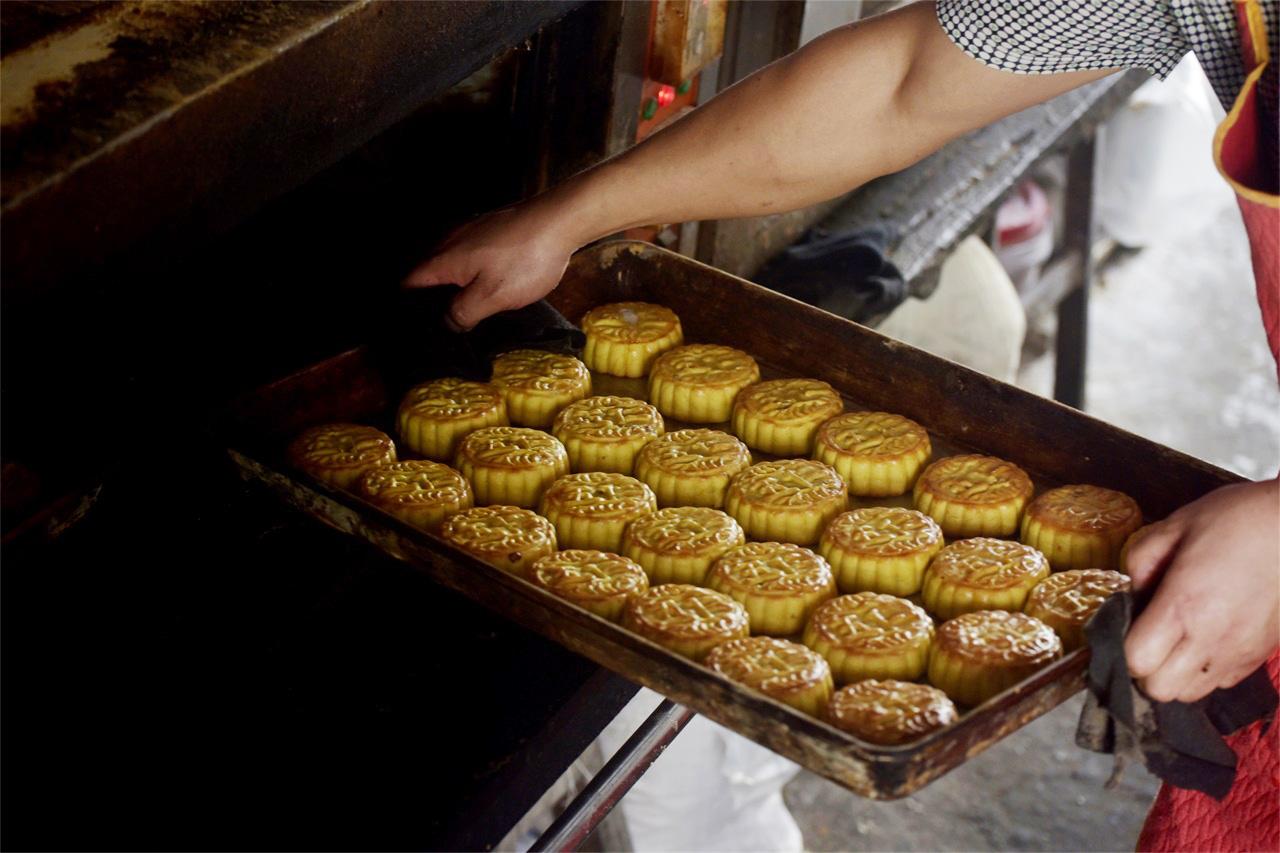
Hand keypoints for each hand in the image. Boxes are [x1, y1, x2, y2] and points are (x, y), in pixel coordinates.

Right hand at [403, 202, 581, 330]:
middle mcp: (451, 241)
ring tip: (465, 309)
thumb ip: (463, 313)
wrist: (560, 220)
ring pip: (451, 263)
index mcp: (444, 259)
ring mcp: (472, 231)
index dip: (410, 307)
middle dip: (431, 298)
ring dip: (454, 285)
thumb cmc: (525, 259)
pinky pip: (471, 254)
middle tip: (444, 324)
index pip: (410, 284)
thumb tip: (448, 323)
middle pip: (428, 273)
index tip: (418, 327)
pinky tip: (487, 285)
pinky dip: (472, 272)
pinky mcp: (492, 229)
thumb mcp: (492, 296)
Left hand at [1123, 477, 1279, 701]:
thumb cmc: (1237, 520)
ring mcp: (1240, 652)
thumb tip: (1134, 591)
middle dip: (1146, 670)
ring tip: (1178, 643)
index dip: (1124, 648)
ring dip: (1176, 675)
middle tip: (1149, 639)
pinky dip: (1207, 672)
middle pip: (1161, 690)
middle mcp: (1211, 638)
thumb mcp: (1175, 526)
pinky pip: (1223, 683)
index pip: (1137, 661)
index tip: (1129, 627)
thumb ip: (1142, 561)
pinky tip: (1207, 641)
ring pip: (1192, 694)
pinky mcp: (1261, 655)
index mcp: (1182, 606)